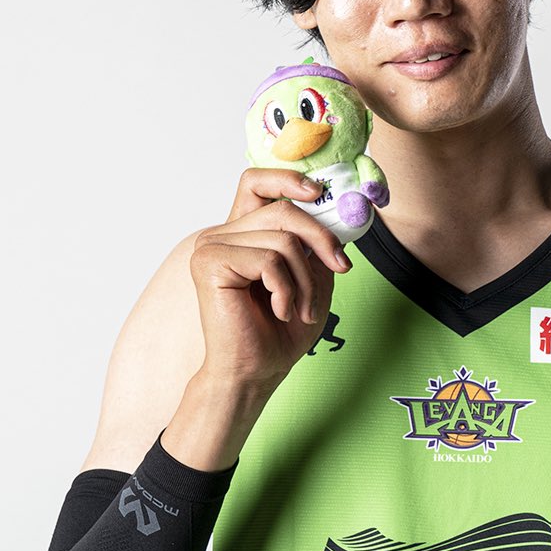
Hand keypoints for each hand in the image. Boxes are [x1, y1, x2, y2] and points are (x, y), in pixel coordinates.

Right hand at [189, 168, 350, 389]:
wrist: (255, 372)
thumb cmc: (280, 331)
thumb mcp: (313, 278)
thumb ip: (318, 244)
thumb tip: (338, 213)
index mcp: (243, 233)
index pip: (257, 182)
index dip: (287, 178)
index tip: (317, 191)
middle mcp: (223, 234)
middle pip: (284, 211)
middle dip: (321, 241)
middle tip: (341, 269)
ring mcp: (212, 246)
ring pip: (282, 239)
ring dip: (305, 279)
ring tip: (301, 308)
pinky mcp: (210, 263)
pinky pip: (268, 260)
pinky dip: (286, 289)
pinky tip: (281, 311)